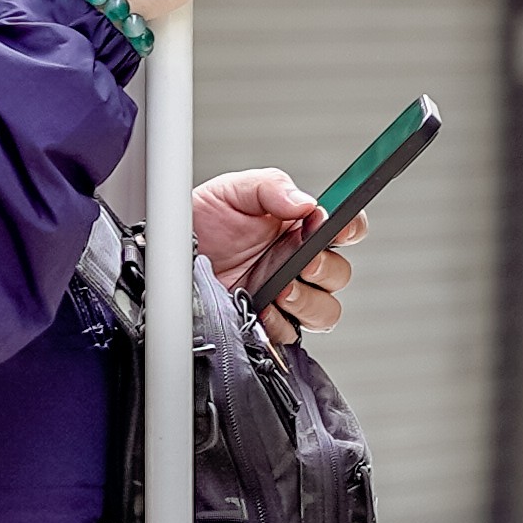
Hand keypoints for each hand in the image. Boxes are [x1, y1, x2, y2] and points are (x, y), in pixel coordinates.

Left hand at [191, 169, 355, 333]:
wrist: (171, 256)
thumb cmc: (203, 221)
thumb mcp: (235, 191)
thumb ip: (273, 188)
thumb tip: (306, 204)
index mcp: (301, 227)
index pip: (347, 228)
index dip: (352, 228)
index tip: (337, 228)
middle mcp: (298, 262)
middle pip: (340, 274)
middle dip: (326, 269)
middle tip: (303, 262)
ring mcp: (286, 295)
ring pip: (326, 310)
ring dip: (309, 302)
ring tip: (281, 290)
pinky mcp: (267, 322)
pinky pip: (292, 334)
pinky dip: (280, 325)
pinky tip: (261, 310)